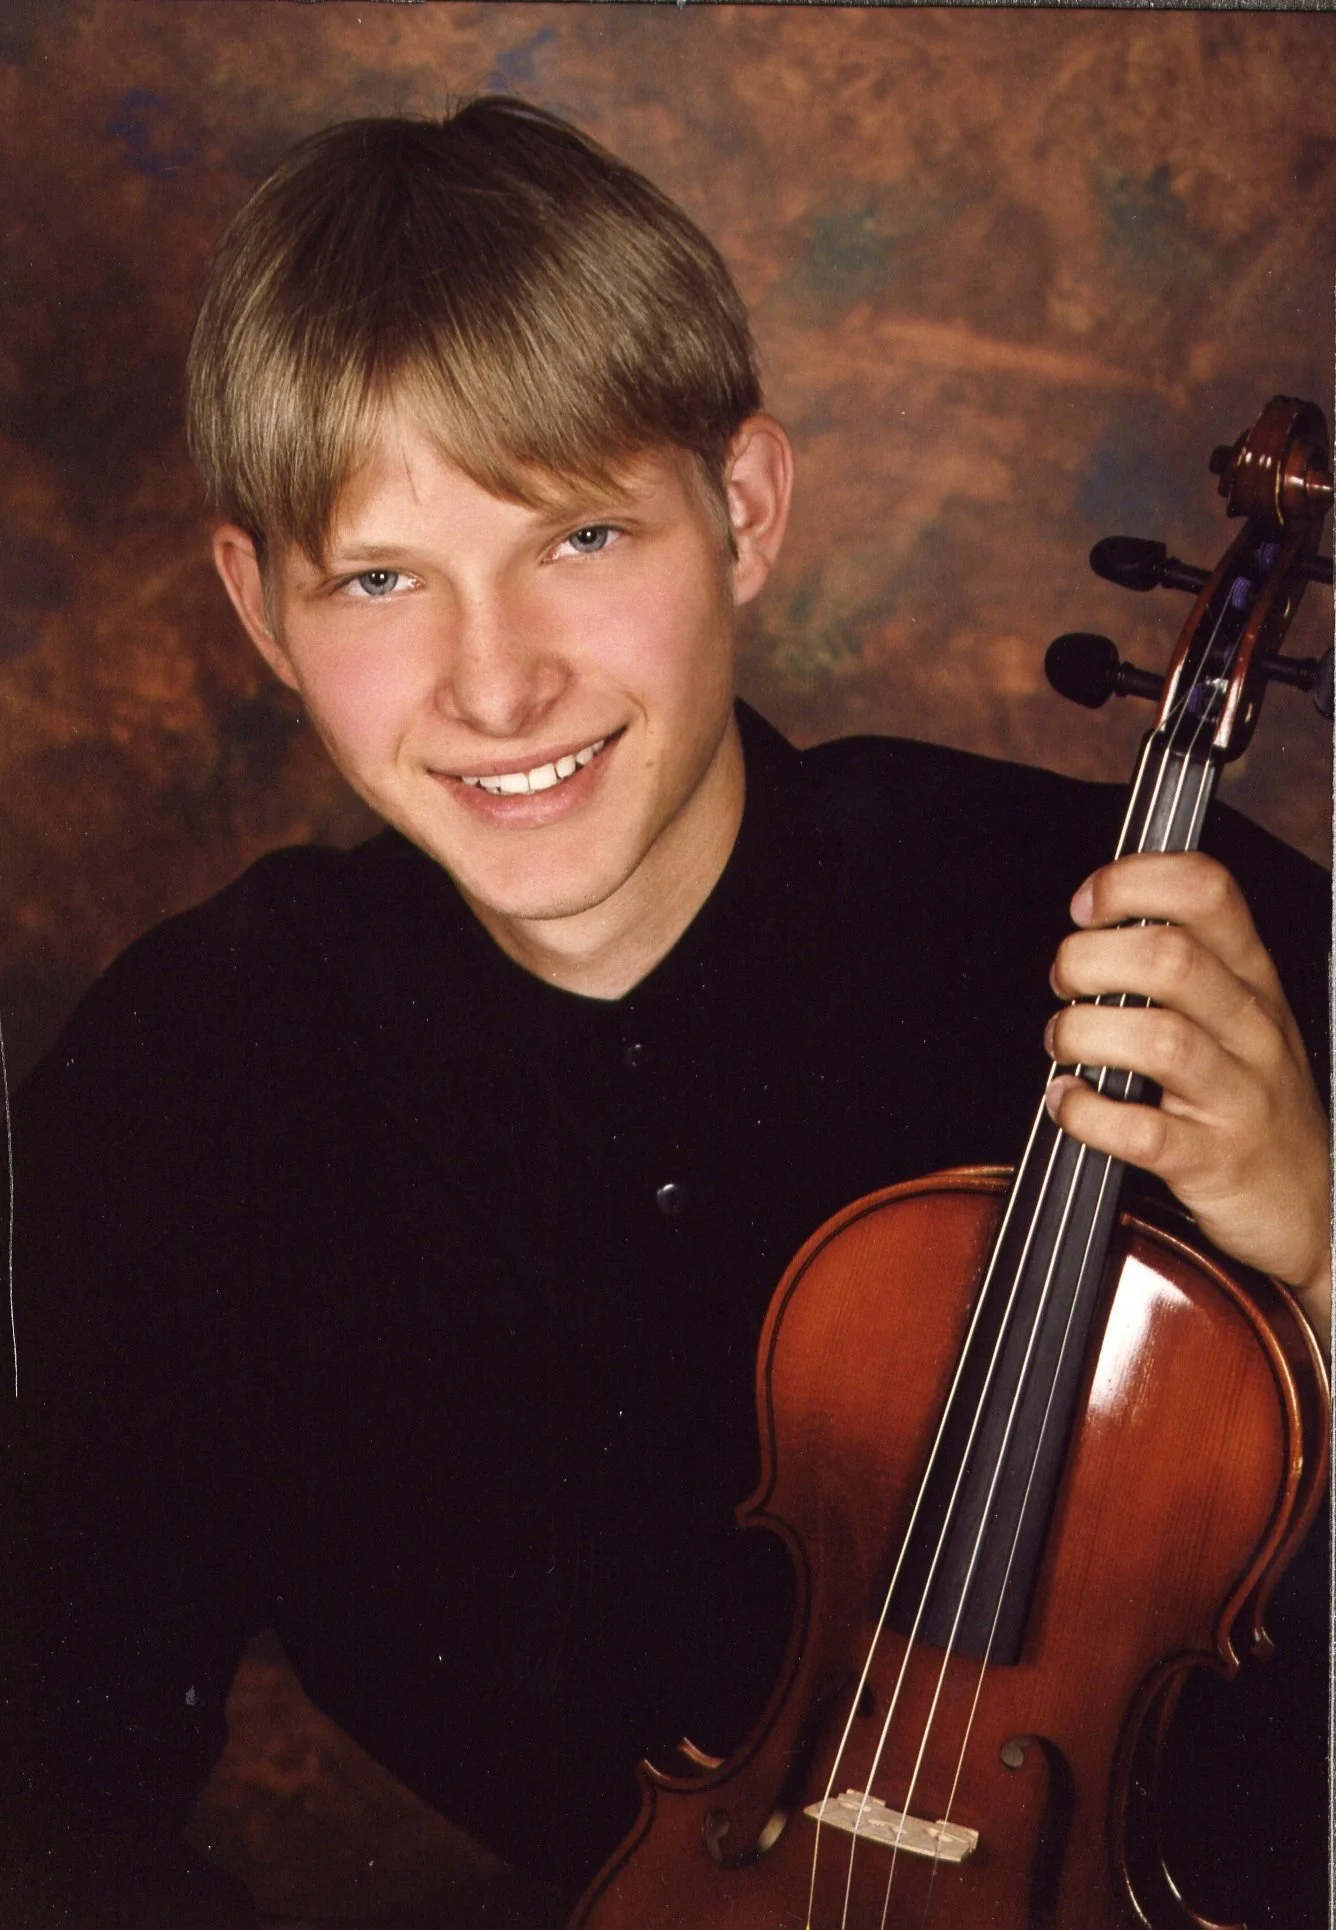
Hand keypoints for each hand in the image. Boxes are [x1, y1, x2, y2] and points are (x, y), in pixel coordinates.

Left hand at [1042, 851, 1331, 1351]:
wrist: (1314, 1207)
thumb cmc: (1254, 1101)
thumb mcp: (1239, 1017)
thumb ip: (1180, 964)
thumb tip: (1091, 926)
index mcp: (1252, 979)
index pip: (1206, 890)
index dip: (1132, 882)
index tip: (1087, 906)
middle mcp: (1251, 1028)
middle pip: (1169, 957)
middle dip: (1089, 959)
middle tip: (1064, 984)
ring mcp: (1237, 1095)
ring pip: (1157, 1037)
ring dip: (1083, 1032)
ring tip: (1065, 1043)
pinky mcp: (1213, 1160)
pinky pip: (1141, 1130)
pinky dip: (1086, 1113)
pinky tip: (1068, 1103)